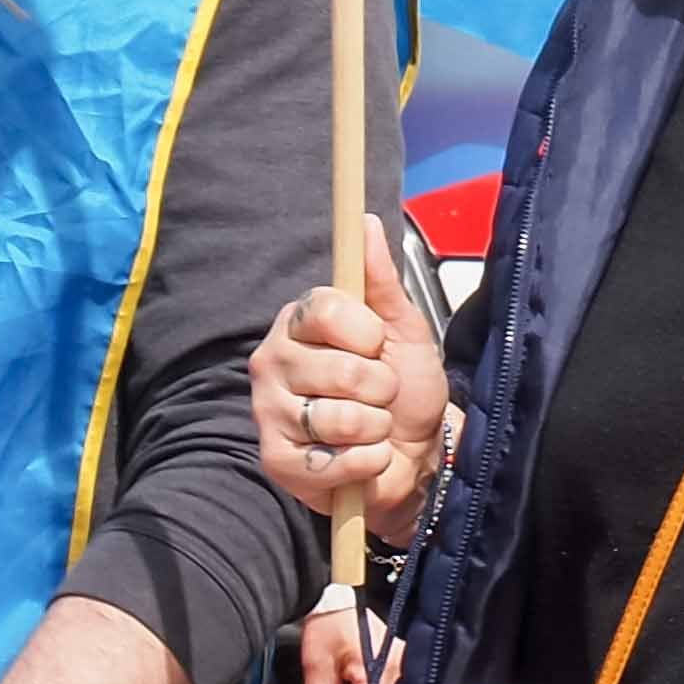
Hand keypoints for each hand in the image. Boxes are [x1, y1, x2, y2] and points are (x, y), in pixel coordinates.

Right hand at [254, 235, 450, 548]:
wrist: (414, 451)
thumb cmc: (405, 387)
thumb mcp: (403, 328)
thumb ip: (381, 279)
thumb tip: (366, 222)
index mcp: (299, 323)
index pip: (324, 308)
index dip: (366, 331)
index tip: (377, 343)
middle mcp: (273, 362)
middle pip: (340, 368)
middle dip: (381, 386)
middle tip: (378, 393)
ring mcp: (269, 412)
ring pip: (342, 416)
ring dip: (376, 426)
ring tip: (371, 426)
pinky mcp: (276, 460)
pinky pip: (338, 458)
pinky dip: (368, 460)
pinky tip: (361, 457)